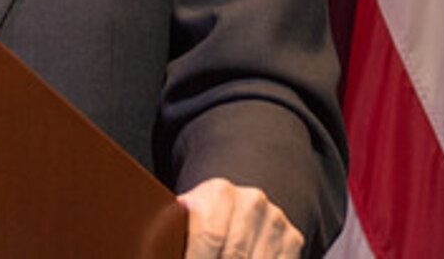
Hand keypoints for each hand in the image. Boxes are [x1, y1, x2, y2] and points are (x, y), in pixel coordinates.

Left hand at [178, 177, 304, 257]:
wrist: (235, 208)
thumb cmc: (201, 220)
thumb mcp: (183, 219)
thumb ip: (172, 230)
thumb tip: (149, 253)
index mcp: (220, 192)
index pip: (209, 237)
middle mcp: (252, 201)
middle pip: (235, 255)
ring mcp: (275, 219)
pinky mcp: (293, 238)